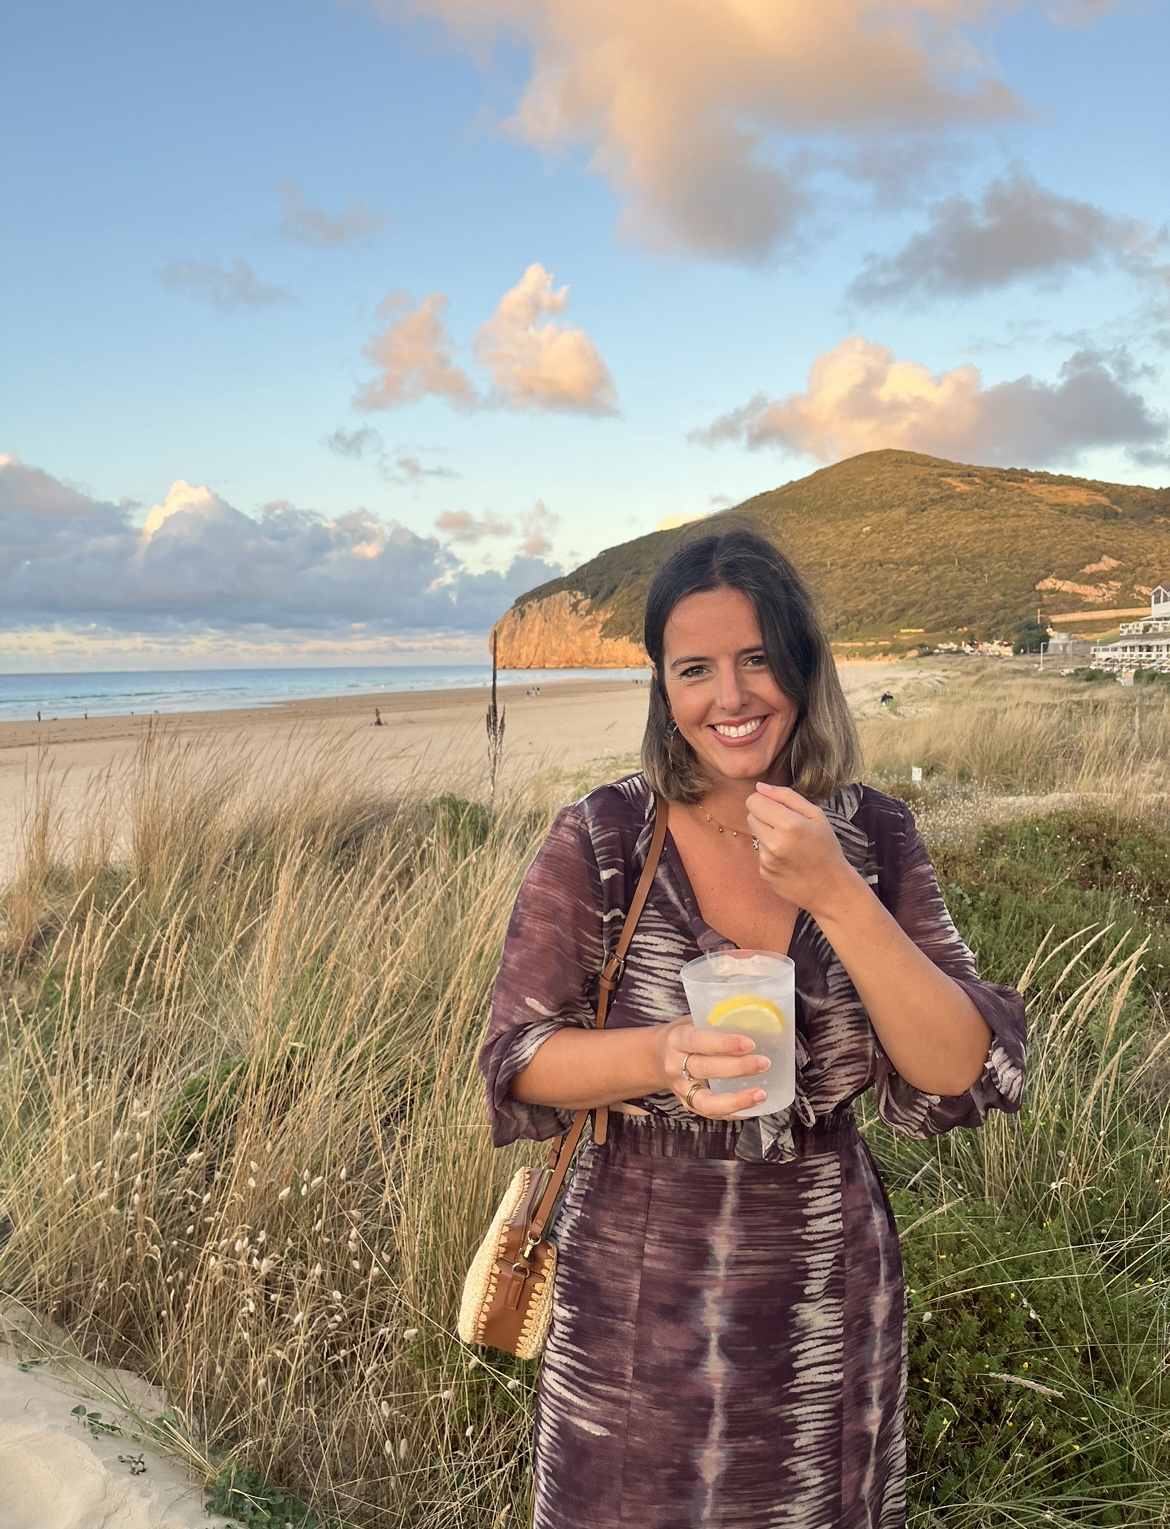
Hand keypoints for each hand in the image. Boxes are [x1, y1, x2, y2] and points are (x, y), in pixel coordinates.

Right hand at [657, 1017, 769, 1118]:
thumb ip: (717, 1022)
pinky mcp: (688, 1105)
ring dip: (736, 1100)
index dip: (724, 1043)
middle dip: (737, 1068)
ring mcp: (681, 1089)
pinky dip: (735, 1112)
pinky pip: (712, 1114)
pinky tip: (754, 1106)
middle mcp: (675, 1066)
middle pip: (705, 1070)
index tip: (750, 1043)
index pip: (699, 1041)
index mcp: (677, 1039)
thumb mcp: (693, 1021)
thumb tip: (758, 1018)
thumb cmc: (685, 1035)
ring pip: (706, 1101)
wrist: (657, 1057)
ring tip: (761, 1094)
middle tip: (764, 1063)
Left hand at [746, 781, 854, 917]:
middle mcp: (774, 843)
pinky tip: (789, 861)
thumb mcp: (817, 816)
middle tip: (787, 826)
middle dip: (765, 816)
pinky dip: (771, 854)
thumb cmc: (827, 849)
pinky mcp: (764, 874)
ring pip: (755, 835)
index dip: (764, 801)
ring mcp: (766, 861)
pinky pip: (760, 854)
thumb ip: (786, 797)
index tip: (776, 806)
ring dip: (768, 836)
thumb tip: (760, 787)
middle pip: (751, 816)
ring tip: (791, 846)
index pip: (754, 801)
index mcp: (789, 825)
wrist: (831, 889)